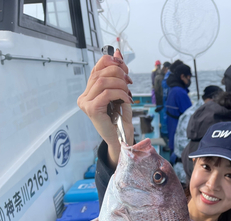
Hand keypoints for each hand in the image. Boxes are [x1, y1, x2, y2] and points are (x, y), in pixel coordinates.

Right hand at [77, 49, 133, 168]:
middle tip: (129, 80)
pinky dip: (119, 92)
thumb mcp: (121, 93)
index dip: (112, 62)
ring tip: (127, 91)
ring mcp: (86, 103)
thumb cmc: (120, 120)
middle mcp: (84, 96)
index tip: (125, 68)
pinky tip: (126, 98)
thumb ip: (118, 75)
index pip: (97, 68)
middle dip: (118, 72)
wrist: (121, 140)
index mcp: (89, 91)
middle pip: (100, 72)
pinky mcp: (91, 109)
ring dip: (120, 83)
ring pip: (103, 81)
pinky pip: (106, 93)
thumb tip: (118, 52)